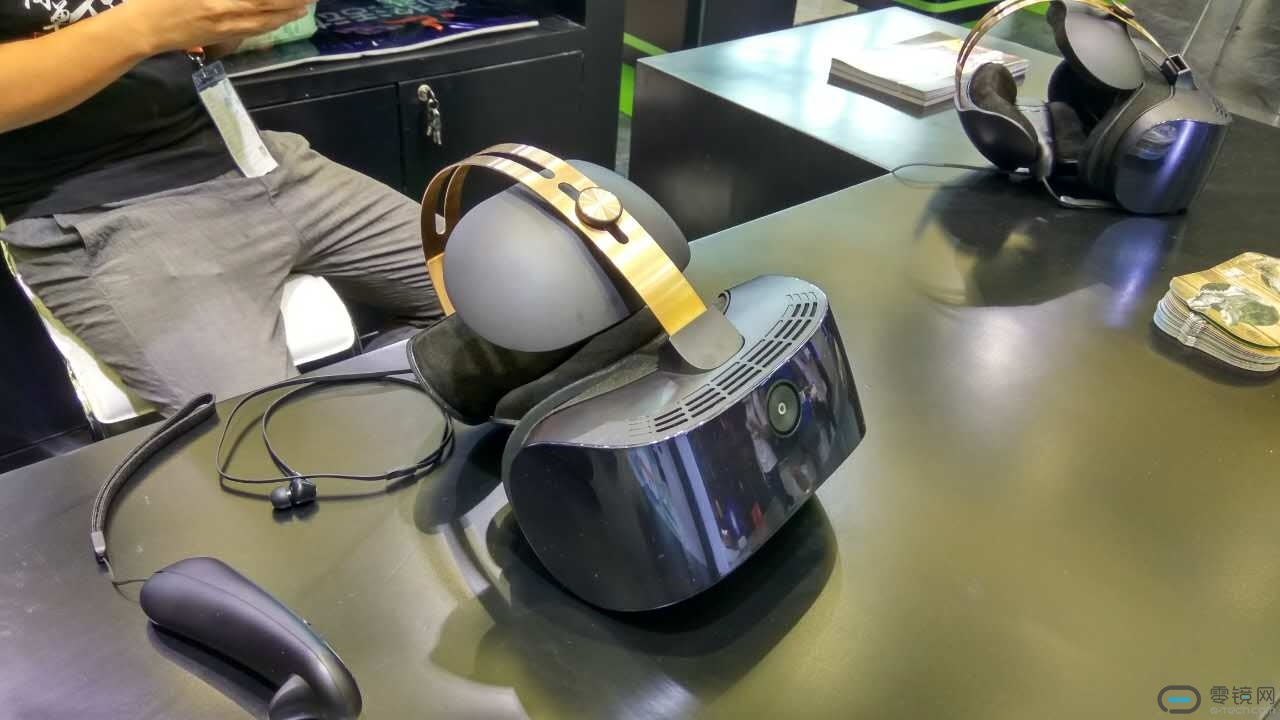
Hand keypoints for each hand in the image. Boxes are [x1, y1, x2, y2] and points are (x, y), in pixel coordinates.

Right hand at [118, 0, 311, 54]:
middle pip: (268, 6)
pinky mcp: (223, 36)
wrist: (143, 27)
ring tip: (306, 5)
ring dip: (288, 13)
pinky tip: (282, 18)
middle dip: (292, 0)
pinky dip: (272, 23)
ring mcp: (227, 27)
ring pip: (265, 20)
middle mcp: (228, 12)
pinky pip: (254, 30)